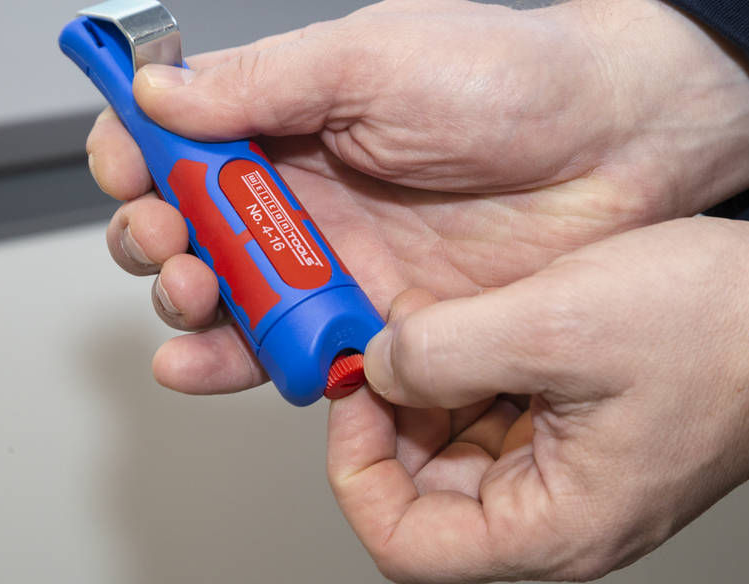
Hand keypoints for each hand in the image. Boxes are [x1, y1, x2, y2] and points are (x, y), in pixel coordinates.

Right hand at [87, 0, 748, 393]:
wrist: (622, 144)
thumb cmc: (513, 78)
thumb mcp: (374, 57)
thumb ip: (263, 83)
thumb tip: (160, 92)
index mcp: (295, 119)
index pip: (182, 141)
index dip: (138, 158)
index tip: (126, 171)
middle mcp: (309, 194)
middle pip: (194, 229)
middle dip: (158, 244)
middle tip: (170, 245)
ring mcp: (342, 260)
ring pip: (235, 297)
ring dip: (191, 310)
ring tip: (191, 306)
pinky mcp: (382, 317)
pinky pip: (298, 347)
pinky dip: (249, 362)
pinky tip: (218, 361)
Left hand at [327, 217, 748, 583]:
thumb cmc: (726, 328)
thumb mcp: (557, 325)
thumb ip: (445, 350)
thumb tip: (375, 365)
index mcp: (554, 526)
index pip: (406, 542)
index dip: (358, 469)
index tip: (354, 396)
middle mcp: (559, 512)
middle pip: (426, 488)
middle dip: (393, 413)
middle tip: (383, 344)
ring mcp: (571, 471)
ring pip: (457, 445)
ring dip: (431, 384)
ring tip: (434, 321)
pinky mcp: (583, 430)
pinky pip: (498, 411)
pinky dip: (471, 368)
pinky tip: (477, 321)